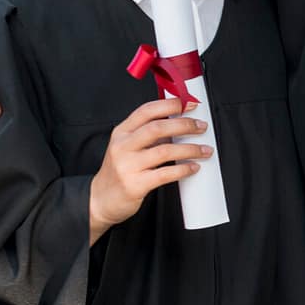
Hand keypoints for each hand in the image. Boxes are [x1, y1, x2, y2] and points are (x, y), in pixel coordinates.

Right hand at [88, 98, 211, 242]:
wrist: (99, 200)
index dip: (170, 104)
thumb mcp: (127, 146)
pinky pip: (165, 174)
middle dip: (184, 124)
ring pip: (165, 151)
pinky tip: (193, 167)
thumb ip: (148, 134)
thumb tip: (180, 122)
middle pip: (157, 128)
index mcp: (121, 132)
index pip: (146, 110)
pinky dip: (183, 169)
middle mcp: (122, 146)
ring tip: (205, 150)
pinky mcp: (134, 185)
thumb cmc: (119, 171)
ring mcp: (127, 166)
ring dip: (190, 149)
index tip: (190, 103)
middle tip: (202, 127)